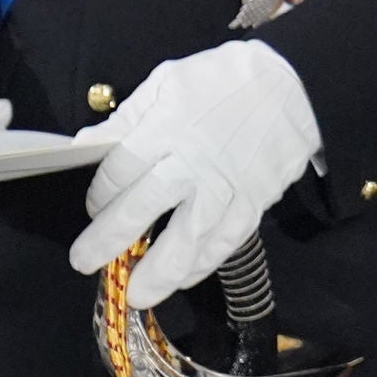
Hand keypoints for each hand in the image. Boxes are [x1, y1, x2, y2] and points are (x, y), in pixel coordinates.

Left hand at [68, 42, 321, 306]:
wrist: (293, 85)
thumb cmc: (221, 80)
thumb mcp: (167, 81)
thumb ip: (128, 118)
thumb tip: (87, 147)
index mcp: (165, 128)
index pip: (119, 172)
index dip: (99, 195)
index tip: (94, 208)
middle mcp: (192, 163)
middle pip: (143, 208)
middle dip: (109, 239)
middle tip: (83, 262)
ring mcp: (225, 187)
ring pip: (188, 237)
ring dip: (160, 270)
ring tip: (137, 295)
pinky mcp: (253, 202)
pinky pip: (226, 241)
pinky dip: (203, 263)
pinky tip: (183, 279)